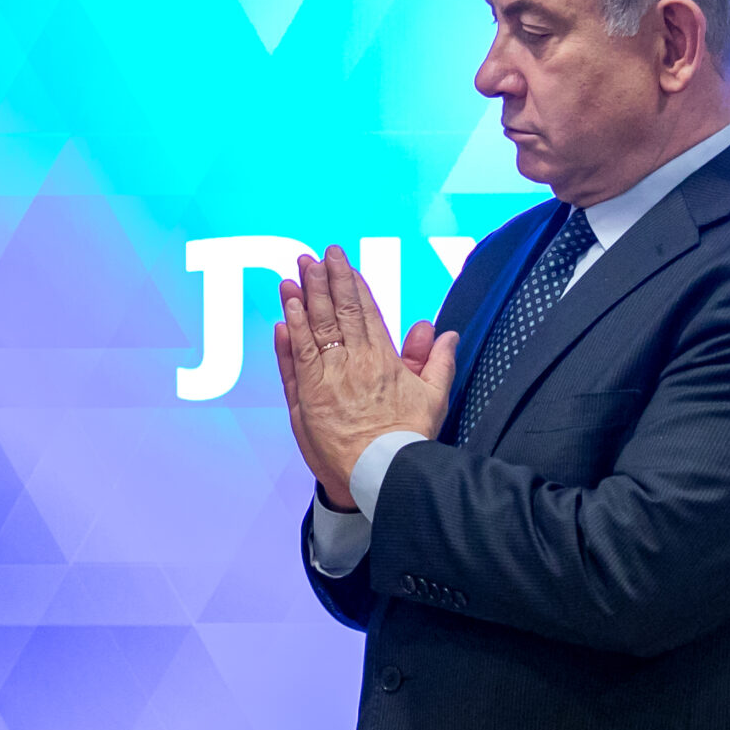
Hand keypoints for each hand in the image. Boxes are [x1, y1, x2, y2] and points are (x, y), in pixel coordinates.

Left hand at [282, 245, 458, 488]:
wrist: (382, 474)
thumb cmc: (407, 439)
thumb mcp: (433, 397)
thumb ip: (435, 360)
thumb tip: (443, 332)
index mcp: (385, 358)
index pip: (366, 311)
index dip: (353, 285)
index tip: (343, 263)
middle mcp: (355, 361)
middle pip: (338, 312)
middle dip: (326, 280)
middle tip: (315, 255)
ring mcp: (330, 377)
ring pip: (314, 328)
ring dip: (304, 297)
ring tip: (296, 272)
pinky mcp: (309, 396)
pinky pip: (298, 357)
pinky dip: (291, 333)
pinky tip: (286, 312)